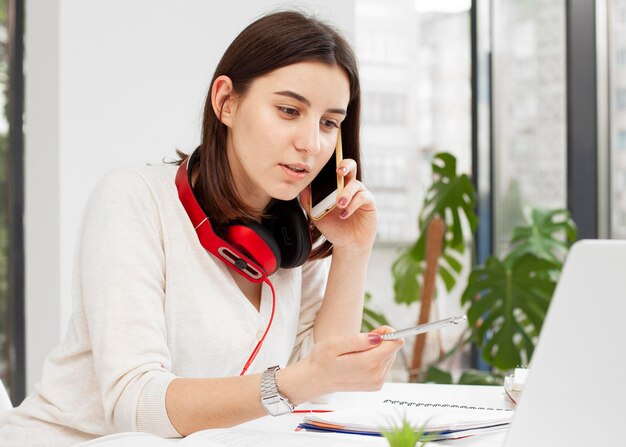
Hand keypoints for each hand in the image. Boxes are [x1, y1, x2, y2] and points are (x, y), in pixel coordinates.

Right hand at [280, 327, 404, 401]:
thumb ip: (358, 340)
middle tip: (359, 342)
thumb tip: (378, 338)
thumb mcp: (335, 344)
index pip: (394, 344)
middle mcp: (376, 375)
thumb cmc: (322, 359)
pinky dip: (375, 359)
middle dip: (380, 341)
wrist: (315, 379)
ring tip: (356, 352)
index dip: (388, 333)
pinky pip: (384, 366)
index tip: (375, 331)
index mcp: (367, 364)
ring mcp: (376, 382)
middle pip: (393, 350)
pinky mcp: (376, 385)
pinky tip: (358, 360)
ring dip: (377, 350)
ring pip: (389, 357)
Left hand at [300, 159, 376, 251]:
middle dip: (345, 165)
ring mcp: (360, 193)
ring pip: (355, 184)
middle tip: (338, 171)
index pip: (336, 169)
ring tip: (338, 204)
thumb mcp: (316, 215)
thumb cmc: (333, 227)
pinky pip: (362, 197)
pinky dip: (352, 204)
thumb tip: (301, 187)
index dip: (333, 163)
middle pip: (351, 167)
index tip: (327, 164)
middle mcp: (350, 187)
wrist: (347, 244)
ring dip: (345, 193)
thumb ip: (308, 202)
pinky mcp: (369, 203)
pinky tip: (344, 214)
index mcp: (337, 186)